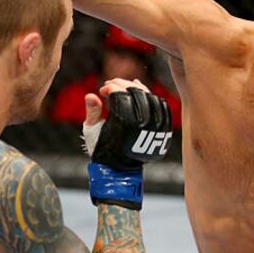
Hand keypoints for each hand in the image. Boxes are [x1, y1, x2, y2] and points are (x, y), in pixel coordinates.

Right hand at [85, 79, 172, 209]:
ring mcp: (155, 127)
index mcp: (123, 124)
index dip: (111, 88)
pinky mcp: (163, 129)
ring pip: (150, 97)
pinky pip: (162, 106)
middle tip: (112, 83)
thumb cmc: (103, 148)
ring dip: (137, 88)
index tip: (102, 90)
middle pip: (136, 93)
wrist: (120, 169)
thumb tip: (91, 95)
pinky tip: (141, 89)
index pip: (120, 95)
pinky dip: (151, 96)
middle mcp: (142, 125)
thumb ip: (92, 112)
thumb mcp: (92, 131)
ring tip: (125, 86)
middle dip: (122, 84)